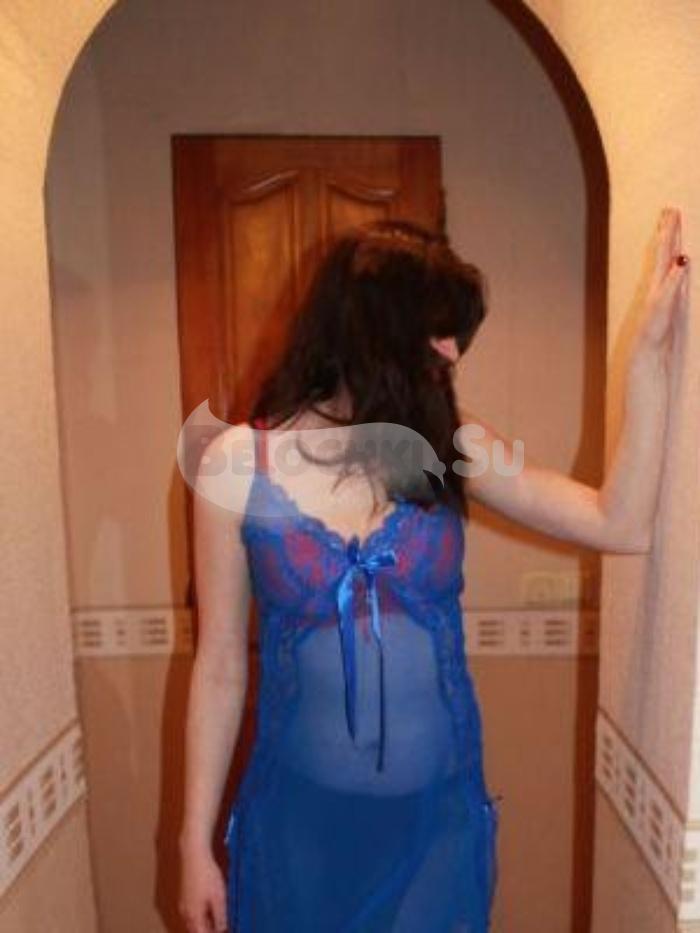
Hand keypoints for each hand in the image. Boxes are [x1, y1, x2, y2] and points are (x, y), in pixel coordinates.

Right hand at [178, 842, 227, 932]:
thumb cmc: (207, 875)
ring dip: (205, 924)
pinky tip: (211, 908)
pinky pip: (192, 912)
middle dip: (208, 931)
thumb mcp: (219, 897)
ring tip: (219, 921)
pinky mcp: (185, 895)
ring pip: (193, 922)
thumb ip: (220, 916)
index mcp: (193, 916)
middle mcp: (185, 913)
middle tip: (223, 928)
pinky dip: (201, 916)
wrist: (194, 854)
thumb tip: (223, 930)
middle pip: (196, 930)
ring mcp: (183, 904)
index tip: (225, 931)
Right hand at [631, 207, 689, 364]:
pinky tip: (681, 263)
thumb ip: (675, 287)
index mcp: (662, 288)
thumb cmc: (658, 339)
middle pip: (664, 256)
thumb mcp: (670, 310)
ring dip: (667, 247)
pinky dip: (674, 278)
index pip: (666, 256)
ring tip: (671, 226)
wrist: (646, 362)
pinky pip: (668, 292)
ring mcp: (658, 301)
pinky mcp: (660, 313)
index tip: (672, 212)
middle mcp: (658, 290)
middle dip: (668, 232)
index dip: (669, 234)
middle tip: (671, 209)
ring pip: (664, 268)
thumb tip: (682, 263)